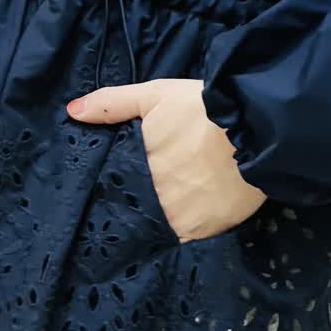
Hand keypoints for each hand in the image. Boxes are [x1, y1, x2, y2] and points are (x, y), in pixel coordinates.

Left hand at [66, 77, 266, 241]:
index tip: (115, 182)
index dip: (114, 182)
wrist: (259, 130)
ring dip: (157, 216)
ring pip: (156, 222)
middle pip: (133, 204)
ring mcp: (175, 217)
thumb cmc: (205, 108)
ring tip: (167, 205)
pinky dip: (181, 228)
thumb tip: (71, 112)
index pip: (114, 181)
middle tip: (146, 192)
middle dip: (134, 200)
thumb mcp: (157, 95)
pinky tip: (187, 215)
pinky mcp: (201, 231)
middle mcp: (150, 195)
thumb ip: (113, 104)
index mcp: (136, 164)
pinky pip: (182, 236)